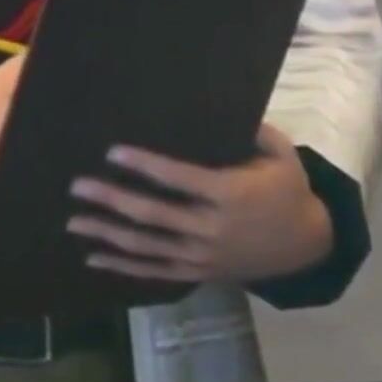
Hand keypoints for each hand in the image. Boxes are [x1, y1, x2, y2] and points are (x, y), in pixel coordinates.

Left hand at [64, 123, 331, 284]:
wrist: (306, 246)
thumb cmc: (290, 194)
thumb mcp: (285, 157)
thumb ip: (259, 133)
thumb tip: (230, 108)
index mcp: (230, 194)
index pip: (179, 178)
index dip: (145, 165)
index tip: (113, 152)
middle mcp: (211, 227)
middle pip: (153, 214)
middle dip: (112, 199)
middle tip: (78, 186)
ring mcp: (202, 255)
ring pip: (147, 246)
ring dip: (108, 233)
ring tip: (75, 221)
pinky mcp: (198, 272)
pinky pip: (154, 271)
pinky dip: (122, 266)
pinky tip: (94, 258)